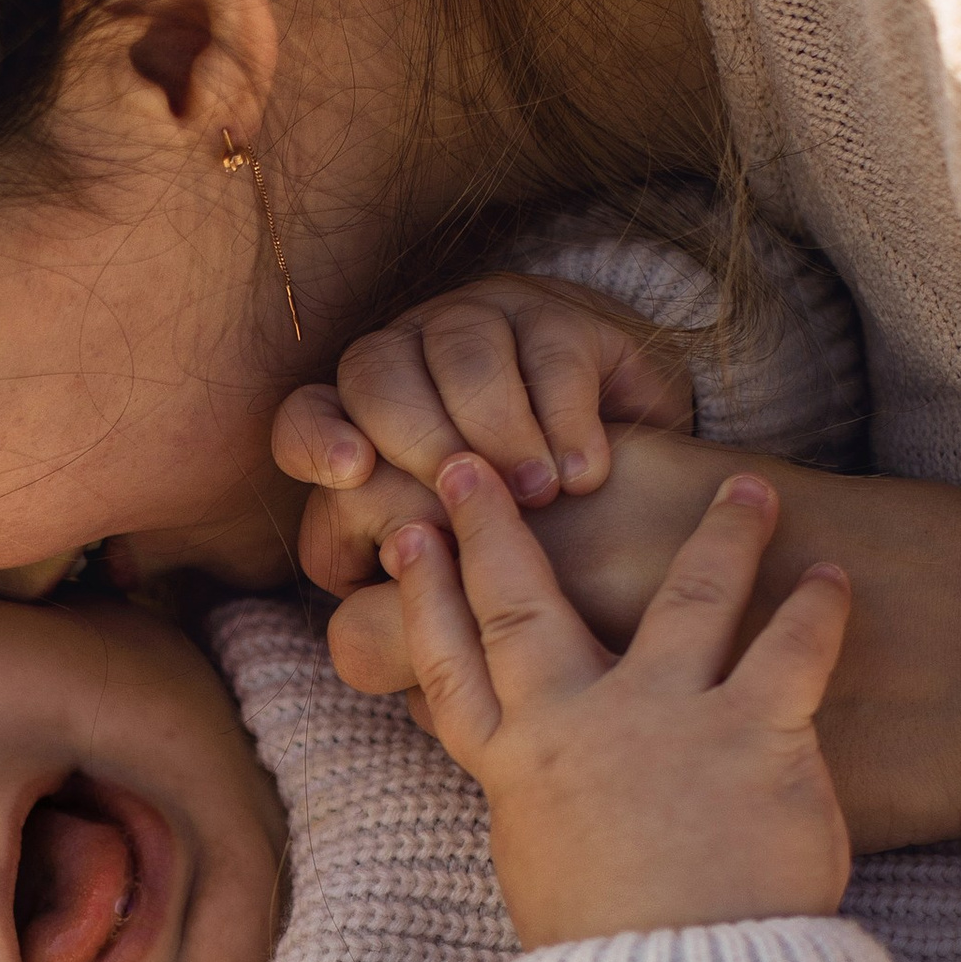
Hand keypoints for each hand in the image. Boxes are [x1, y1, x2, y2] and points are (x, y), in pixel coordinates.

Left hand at [274, 273, 696, 596]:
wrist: (656, 530)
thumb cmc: (538, 579)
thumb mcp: (458, 609)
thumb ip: (399, 619)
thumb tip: (361, 642)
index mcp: (358, 431)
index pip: (304, 423)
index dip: (318, 444)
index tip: (351, 476)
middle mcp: (407, 365)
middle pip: (371, 372)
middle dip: (416, 441)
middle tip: (462, 509)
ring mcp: (483, 327)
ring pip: (459, 351)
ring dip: (496, 433)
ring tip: (540, 501)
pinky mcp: (564, 319)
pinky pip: (548, 353)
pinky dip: (564, 418)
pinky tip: (584, 476)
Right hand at [333, 427, 960, 857]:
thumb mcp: (547, 880)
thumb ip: (546, 815)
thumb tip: (545, 795)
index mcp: (521, 774)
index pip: (453, 666)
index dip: (424, 593)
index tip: (409, 531)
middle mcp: (580, 730)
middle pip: (525, 605)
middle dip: (497, 528)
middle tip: (479, 460)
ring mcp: (666, 724)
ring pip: (688, 598)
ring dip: (720, 536)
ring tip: (746, 489)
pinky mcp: (753, 737)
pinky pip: (789, 648)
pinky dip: (816, 608)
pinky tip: (835, 576)